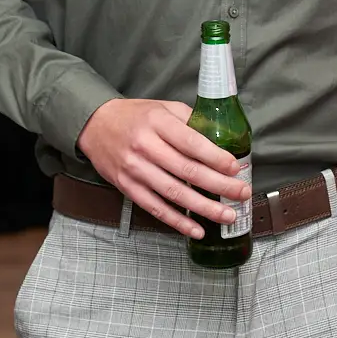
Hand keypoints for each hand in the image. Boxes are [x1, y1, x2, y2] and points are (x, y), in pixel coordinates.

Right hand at [76, 98, 250, 237]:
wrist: (95, 125)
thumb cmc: (134, 115)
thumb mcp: (162, 107)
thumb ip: (189, 119)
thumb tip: (220, 137)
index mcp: (157, 123)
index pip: (191, 143)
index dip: (216, 158)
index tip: (235, 167)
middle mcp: (146, 147)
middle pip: (187, 170)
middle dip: (219, 185)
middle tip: (241, 193)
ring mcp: (135, 170)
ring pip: (174, 193)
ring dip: (204, 207)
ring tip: (227, 214)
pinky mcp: (127, 187)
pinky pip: (156, 208)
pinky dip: (177, 221)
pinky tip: (196, 229)